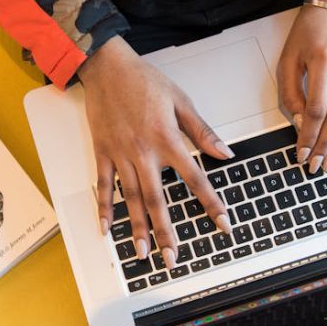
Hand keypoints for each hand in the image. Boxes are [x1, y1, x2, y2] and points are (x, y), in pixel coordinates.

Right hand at [78, 36, 232, 267]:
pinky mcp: (102, 153)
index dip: (210, 203)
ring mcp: (120, 155)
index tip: (222, 224)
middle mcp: (143, 152)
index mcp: (167, 139)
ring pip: (132, 199)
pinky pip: (103, 186)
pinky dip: (104, 209)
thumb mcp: (181, 101)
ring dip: (137, 228)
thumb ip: (202, 131)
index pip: (195, 178)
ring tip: (143, 253)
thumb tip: (224, 153)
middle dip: (166, 232)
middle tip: (173, 258)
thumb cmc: (144, 80)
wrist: (106, 67)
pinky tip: (107, 229)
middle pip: (158, 200)